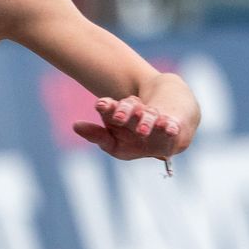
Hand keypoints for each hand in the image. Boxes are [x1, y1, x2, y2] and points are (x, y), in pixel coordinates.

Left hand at [74, 96, 188, 165]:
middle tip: (118, 117)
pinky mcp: (173, 125)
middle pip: (131, 107)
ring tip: (143, 130)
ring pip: (150, 116)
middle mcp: (140, 112)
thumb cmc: (136, 140)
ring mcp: (157, 118)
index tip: (100, 105)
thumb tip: (75, 126)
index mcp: (125, 112)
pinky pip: (171, 125)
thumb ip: (97, 135)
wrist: (169, 133)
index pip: (114, 106)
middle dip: (124, 111)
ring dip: (146, 121)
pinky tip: (168, 129)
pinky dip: (170, 126)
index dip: (108, 106)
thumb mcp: (115, 142)